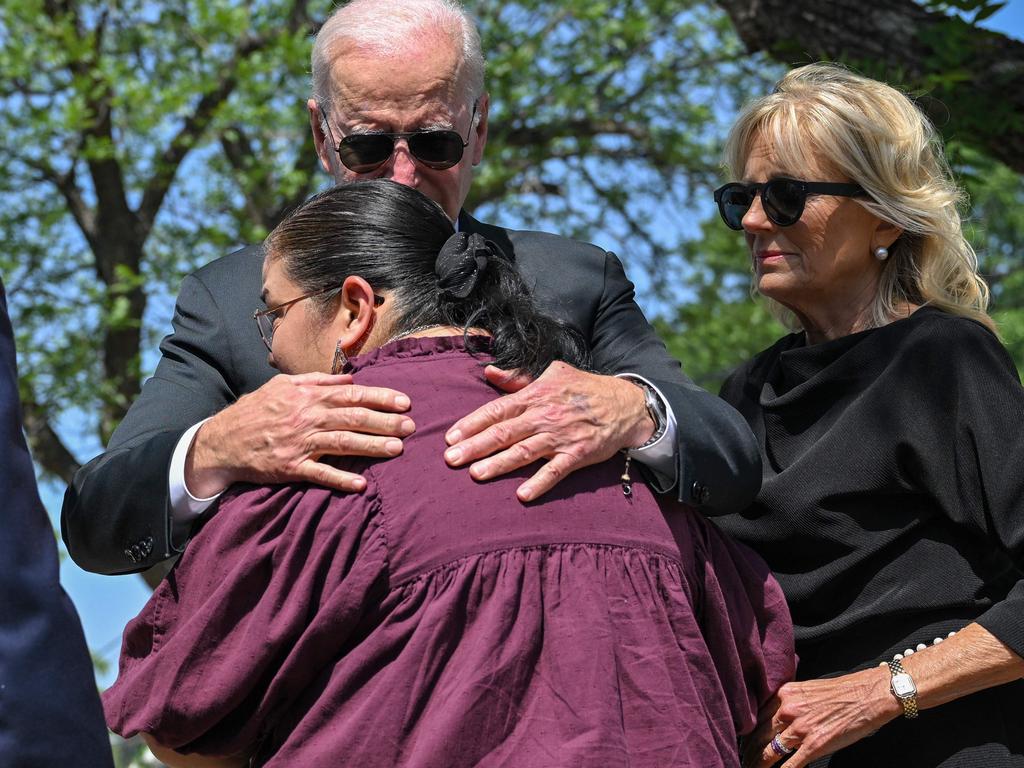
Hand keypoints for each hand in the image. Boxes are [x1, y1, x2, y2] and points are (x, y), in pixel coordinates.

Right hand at [186, 372, 414, 495]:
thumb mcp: (284, 386)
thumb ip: (318, 381)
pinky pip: (320, 474)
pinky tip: (361, 485)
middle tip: (411, 427)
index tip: (405, 402)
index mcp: (308, 396)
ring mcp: (300, 443)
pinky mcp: (291, 467)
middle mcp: (308, 417)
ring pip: (343, 443)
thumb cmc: (257, 410)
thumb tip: (349, 378)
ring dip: (373, 446)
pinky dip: (341, 479)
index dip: (381, 398)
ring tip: (397, 450)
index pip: (353, 394)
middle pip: (354, 418)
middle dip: (386, 422)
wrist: (223, 440)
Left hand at [443, 362, 652, 501]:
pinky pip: (556, 471)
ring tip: (476, 474)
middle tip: (451, 460)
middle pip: (504, 432)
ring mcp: (561, 437)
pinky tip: (522, 495)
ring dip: (499, 464)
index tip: (451, 437)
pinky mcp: (578, 455)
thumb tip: (490, 372)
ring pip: (524, 452)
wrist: (625, 404)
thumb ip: (519, 378)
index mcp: (536, 396)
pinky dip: (540, 483)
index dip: (473, 423)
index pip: (497, 410)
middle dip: (475, 446)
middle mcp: (545, 416)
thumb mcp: (552, 374)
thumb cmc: (584, 389)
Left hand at [745, 667, 900, 767]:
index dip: (747, 732)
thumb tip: (777, 716)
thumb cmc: (841, 692)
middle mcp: (787, 710)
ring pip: (768, 751)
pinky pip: (790, 764)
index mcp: (784, 695)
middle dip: (748, 750)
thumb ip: (789, 702)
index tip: (743, 740)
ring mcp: (800, 728)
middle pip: (758, 735)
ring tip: (750, 767)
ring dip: (757, 763)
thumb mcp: (806, 689)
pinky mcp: (814, 745)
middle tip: (742, 759)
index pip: (756, 716)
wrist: (867, 695)